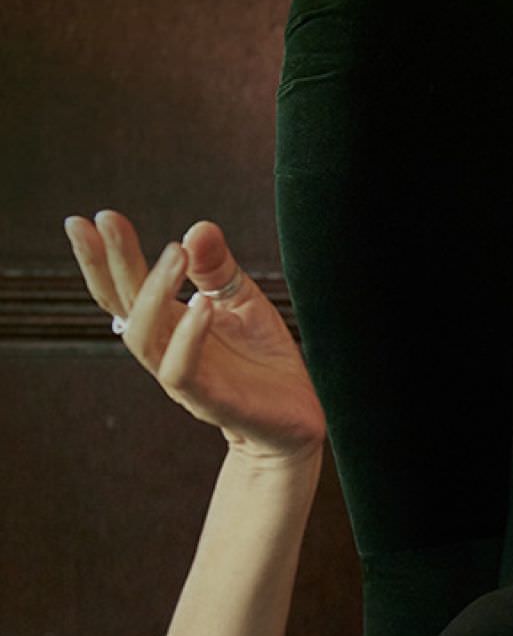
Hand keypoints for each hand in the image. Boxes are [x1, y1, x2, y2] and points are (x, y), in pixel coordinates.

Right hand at [66, 208, 326, 465]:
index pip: (123, 289)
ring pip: (144, 336)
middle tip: (107, 219)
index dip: (103, 257)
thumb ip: (218, 268)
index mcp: (168, 326)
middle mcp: (166, 350)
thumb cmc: (264, 360)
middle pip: (122, 305)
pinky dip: (190, 336)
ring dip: (154, 291)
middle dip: (111, 262)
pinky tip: (202, 306)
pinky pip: (183, 370)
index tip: (91, 217)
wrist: (297, 418)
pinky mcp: (212, 401)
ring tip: (175, 252)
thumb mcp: (243, 302)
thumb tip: (198, 227)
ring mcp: (184, 379)